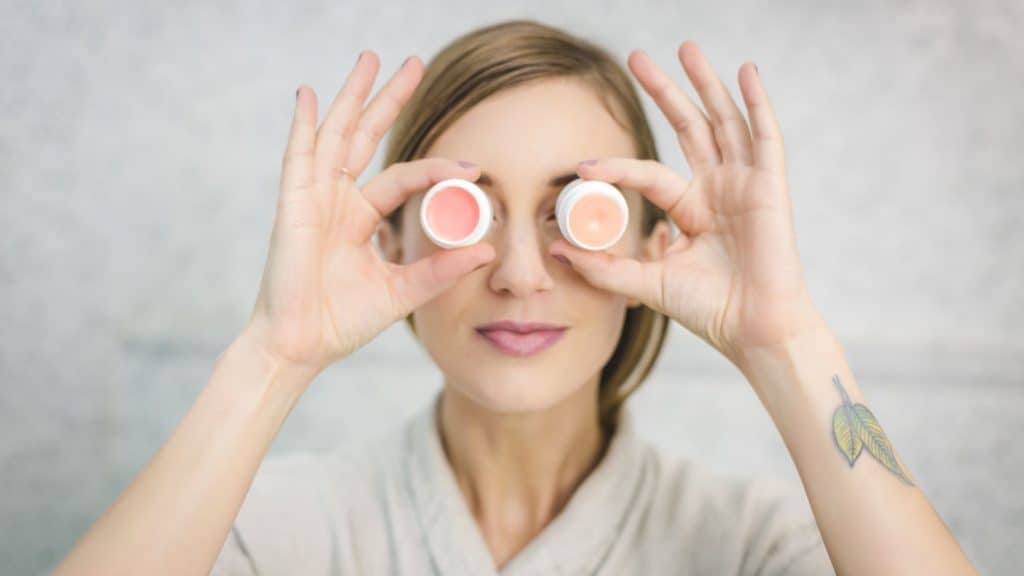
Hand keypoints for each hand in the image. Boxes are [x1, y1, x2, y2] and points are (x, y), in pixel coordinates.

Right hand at [244, 51, 494, 378]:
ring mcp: (314, 198)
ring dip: (353, 97)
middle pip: (367, 136)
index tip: (475, 168)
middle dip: (389, 99)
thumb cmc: (344, 321)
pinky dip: (304, 126)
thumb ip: (440, 270)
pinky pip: (298, 157)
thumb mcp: (403, 292)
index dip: (438, 169)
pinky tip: (310, 96)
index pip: (405, 177)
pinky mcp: (292, 206)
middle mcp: (338, 200)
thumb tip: (488, 251)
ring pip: (337, 135)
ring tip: (370, 60)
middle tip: (413, 62)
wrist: (304, 345)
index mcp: (361, 217)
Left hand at [548, 41, 824, 366]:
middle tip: (636, 57)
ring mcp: (744, 184)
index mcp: (689, 208)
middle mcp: (716, 188)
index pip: (648, 172)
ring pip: (723, 121)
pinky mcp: (770, 187)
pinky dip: (757, 103)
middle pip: (688, 127)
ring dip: (705, 83)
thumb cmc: (708, 309)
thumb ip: (604, 266)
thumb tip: (556, 250)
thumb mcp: (646, 283)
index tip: (582, 166)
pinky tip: (746, 72)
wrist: (751, 330)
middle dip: (664, 91)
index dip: (616, 167)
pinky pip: (765, 137)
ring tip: (685, 47)